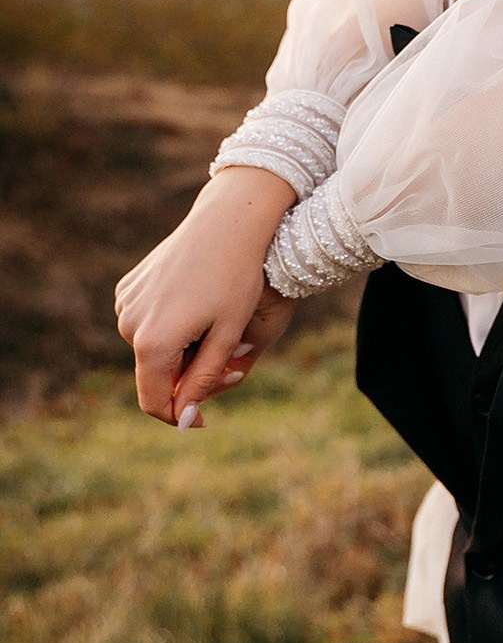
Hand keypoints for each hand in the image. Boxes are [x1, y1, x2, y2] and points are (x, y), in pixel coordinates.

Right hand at [115, 167, 296, 427]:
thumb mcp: (227, 336)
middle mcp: (129, 325)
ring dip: (181, 351)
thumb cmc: (236, 280)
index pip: (154, 402)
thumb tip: (183, 419)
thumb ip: (203, 380)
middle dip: (187, 378)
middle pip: (155, 375)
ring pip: (152, 349)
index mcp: (153, 343)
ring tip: (217, 327)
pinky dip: (171, 327)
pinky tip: (199, 305)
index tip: (205, 419)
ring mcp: (125, 303)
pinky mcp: (129, 287)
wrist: (227, 223)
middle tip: (231, 362)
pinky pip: (147, 323)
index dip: (179, 415)